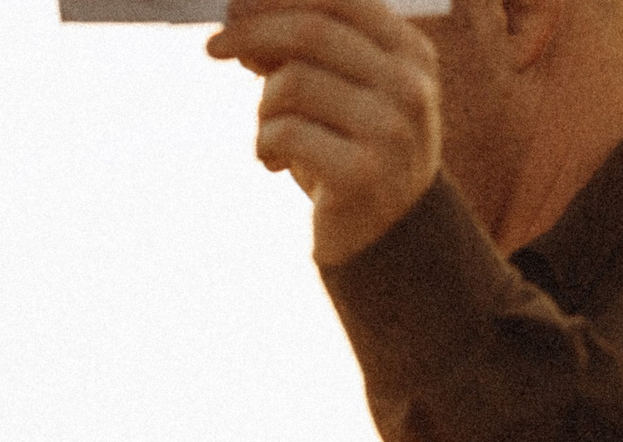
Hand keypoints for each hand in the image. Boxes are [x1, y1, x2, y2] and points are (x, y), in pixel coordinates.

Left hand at [209, 0, 443, 265]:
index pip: (339, 1)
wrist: (384, 237)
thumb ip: (300, 58)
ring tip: (271, 138)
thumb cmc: (350, 153)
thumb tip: (241, 24)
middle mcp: (408, 85)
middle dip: (252, 34)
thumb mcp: (333, 97)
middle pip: (311, 33)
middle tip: (212, 47)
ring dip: (263, 110)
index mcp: (409, 53)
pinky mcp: (360, 173)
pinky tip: (275, 164)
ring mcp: (390, 129)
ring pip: (292, 84)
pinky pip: (284, 133)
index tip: (233, 7)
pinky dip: (265, 146)